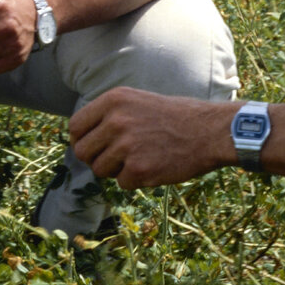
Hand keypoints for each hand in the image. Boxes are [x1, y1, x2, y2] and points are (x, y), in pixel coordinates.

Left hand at [68, 87, 226, 189]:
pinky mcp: (139, 169)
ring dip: (116, 170)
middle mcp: (116, 121)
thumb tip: (81, 139)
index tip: (92, 146)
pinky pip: (122, 183)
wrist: (209, 131)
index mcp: (113, 100)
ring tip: (139, 159)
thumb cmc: (175, 117)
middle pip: (82, 151)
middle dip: (95, 159)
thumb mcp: (137, 101)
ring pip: (100, 170)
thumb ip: (109, 115)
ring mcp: (127, 146)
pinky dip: (135, 180)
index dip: (81, 140)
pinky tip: (154, 166)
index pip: (75, 126)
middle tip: (114, 159)